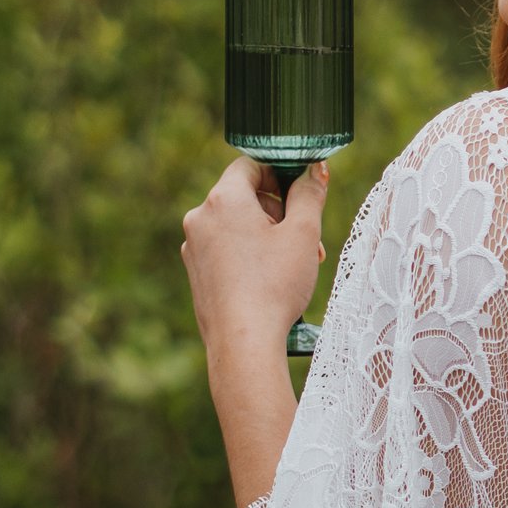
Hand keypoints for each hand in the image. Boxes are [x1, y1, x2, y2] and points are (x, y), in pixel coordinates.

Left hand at [180, 154, 326, 360]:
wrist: (243, 341)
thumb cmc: (275, 284)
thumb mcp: (303, 234)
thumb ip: (309, 193)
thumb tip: (314, 169)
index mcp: (223, 199)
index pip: (251, 165)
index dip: (281, 174)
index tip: (301, 196)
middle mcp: (200, 218)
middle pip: (244, 196)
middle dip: (278, 211)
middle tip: (306, 238)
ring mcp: (193, 247)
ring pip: (235, 225)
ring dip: (266, 236)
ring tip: (293, 264)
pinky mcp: (195, 273)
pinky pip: (224, 250)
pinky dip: (247, 255)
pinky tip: (269, 281)